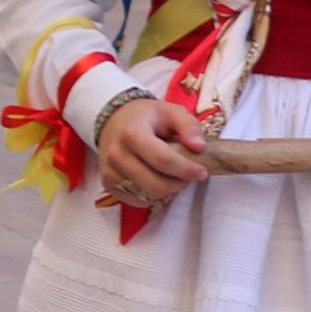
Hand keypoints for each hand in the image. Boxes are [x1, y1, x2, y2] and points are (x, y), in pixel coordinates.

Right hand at [97, 94, 211, 207]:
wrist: (114, 121)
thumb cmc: (146, 117)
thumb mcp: (171, 111)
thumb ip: (189, 126)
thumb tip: (199, 148)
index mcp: (132, 134)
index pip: (163, 160)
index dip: (186, 170)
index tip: (202, 172)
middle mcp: (117, 155)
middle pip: (156, 185)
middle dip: (179, 183)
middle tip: (189, 174)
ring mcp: (110, 172)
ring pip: (148, 196)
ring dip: (168, 189)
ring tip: (173, 174)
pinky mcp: (108, 185)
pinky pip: (139, 200)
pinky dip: (153, 194)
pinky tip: (157, 178)